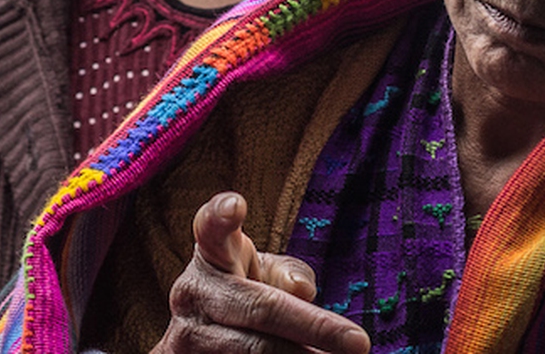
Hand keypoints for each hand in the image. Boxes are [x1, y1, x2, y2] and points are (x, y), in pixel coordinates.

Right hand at [155, 193, 369, 353]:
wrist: (201, 339)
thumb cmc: (243, 295)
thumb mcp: (263, 275)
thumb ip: (286, 274)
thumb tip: (301, 291)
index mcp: (211, 256)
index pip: (211, 229)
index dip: (221, 217)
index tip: (235, 205)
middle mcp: (192, 294)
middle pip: (259, 309)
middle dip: (314, 328)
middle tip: (359, 344)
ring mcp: (185, 339)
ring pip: (253, 352)